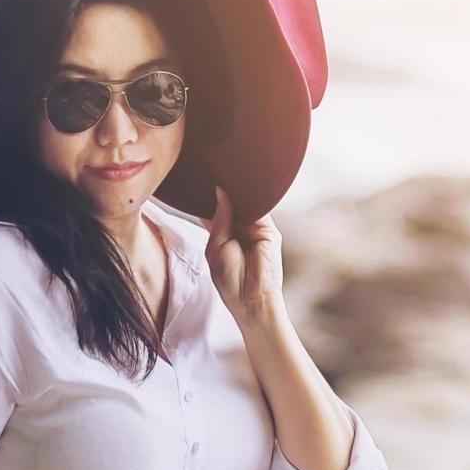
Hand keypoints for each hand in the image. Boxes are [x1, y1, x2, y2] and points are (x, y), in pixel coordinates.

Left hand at [204, 184, 284, 326]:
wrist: (251, 300)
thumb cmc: (229, 279)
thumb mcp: (216, 246)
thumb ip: (219, 219)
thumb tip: (220, 191)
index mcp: (223, 233)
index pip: (216, 209)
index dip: (209, 196)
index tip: (200, 176)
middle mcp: (240, 229)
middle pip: (233, 203)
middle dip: (225, 190)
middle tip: (214, 168)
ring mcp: (256, 230)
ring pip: (247, 205)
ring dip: (239, 192)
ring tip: (227, 173)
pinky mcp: (269, 232)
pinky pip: (261, 210)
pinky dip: (253, 200)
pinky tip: (243, 189)